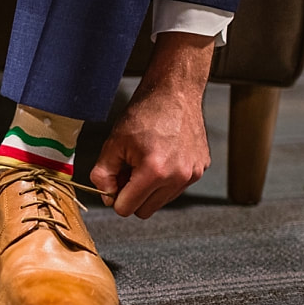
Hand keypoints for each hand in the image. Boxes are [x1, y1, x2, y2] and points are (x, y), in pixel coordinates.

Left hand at [89, 31, 214, 218]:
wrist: (175, 93)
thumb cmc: (144, 114)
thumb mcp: (113, 143)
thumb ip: (103, 174)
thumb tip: (106, 196)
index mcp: (154, 172)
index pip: (126, 209)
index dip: (115, 197)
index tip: (115, 180)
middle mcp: (178, 177)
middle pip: (144, 211)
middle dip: (132, 196)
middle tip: (128, 171)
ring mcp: (193, 174)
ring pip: (161, 201)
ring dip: (150, 189)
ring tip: (145, 162)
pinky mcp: (201, 169)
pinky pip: (176, 188)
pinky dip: (166, 180)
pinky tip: (162, 157)